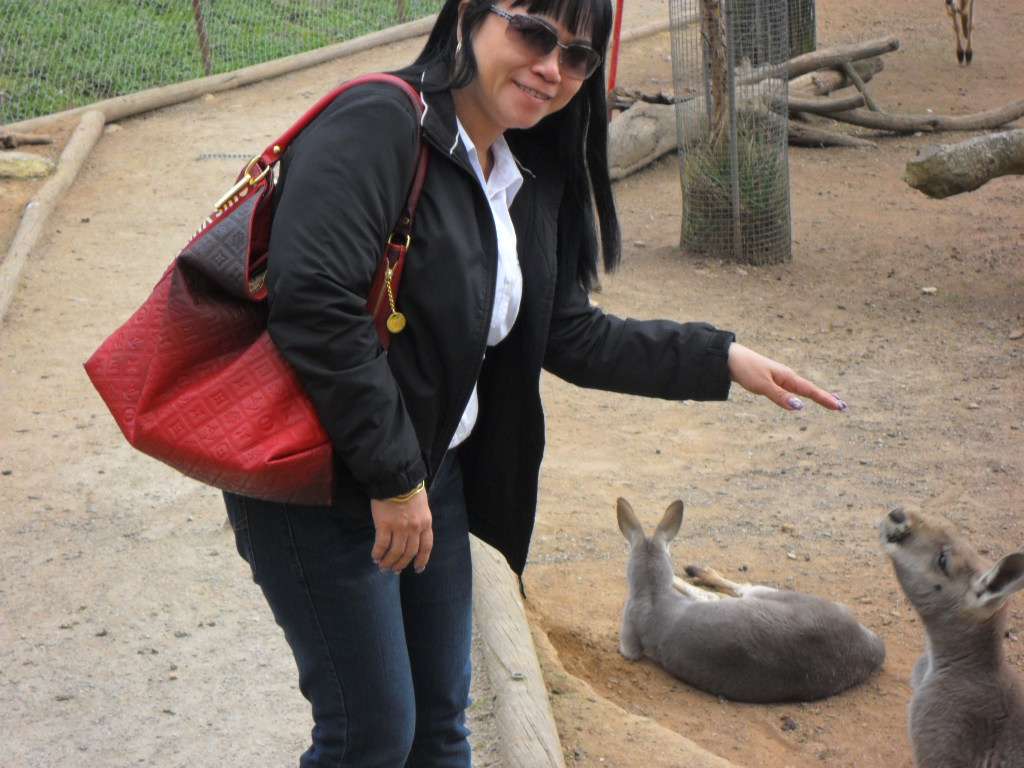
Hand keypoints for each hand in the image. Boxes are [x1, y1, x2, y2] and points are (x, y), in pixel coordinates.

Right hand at [370, 492, 433, 573]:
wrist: (396, 478)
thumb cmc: (409, 489)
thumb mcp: (421, 506)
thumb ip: (419, 520)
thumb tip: (412, 534)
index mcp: (425, 523)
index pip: (426, 546)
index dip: (422, 560)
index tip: (418, 569)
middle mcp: (414, 529)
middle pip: (409, 553)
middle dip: (401, 564)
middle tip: (394, 570)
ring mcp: (400, 528)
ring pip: (395, 552)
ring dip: (389, 562)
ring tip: (383, 567)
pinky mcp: (384, 525)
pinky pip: (382, 545)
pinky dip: (378, 553)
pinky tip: (375, 557)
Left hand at [727, 342, 846, 411]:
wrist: (729, 358)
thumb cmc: (746, 370)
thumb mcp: (762, 386)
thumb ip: (780, 396)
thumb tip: (800, 407)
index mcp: (787, 377)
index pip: (810, 391)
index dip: (825, 399)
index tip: (840, 406)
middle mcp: (786, 376)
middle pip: (809, 389)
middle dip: (826, 397)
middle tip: (842, 406)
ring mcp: (779, 377)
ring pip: (801, 388)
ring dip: (816, 395)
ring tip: (830, 400)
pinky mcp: (771, 379)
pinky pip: (791, 388)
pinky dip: (802, 393)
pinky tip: (801, 395)